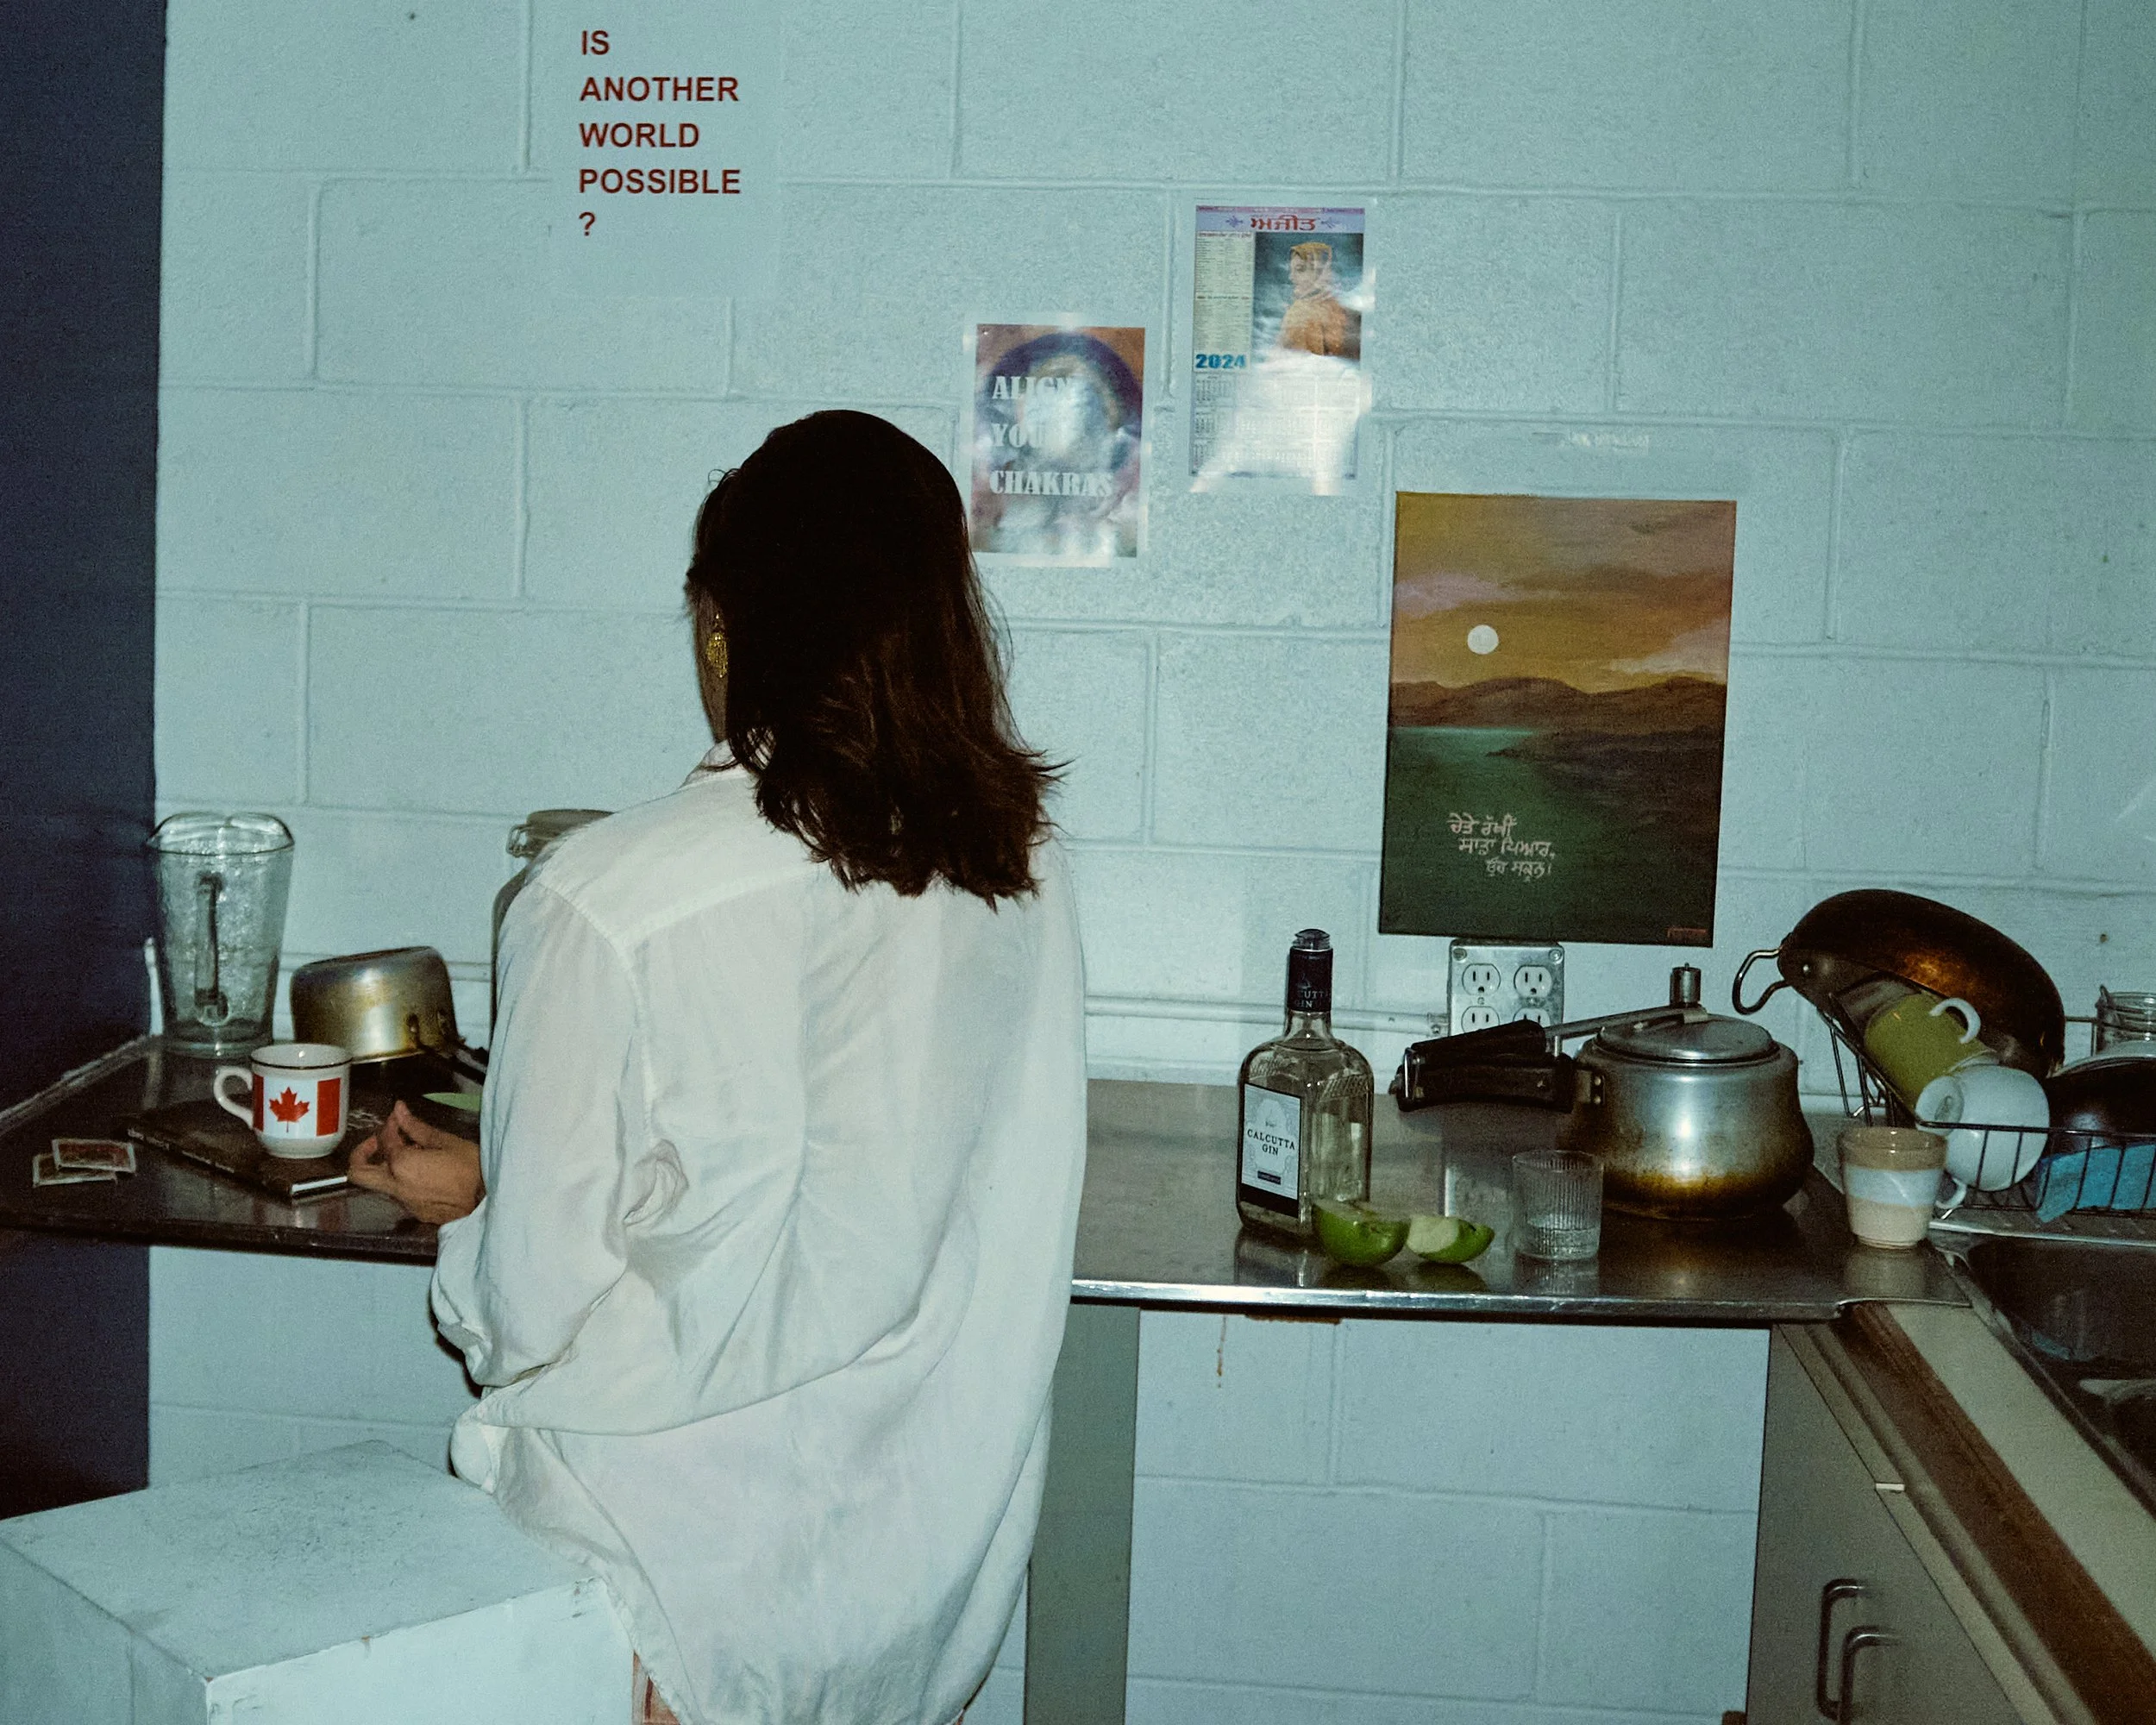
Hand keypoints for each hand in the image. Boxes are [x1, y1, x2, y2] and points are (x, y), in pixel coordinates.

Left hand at [347, 1100, 483, 1223]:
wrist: (489, 1203)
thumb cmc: (473, 1171)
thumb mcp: (447, 1142)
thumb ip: (417, 1127)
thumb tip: (400, 1112)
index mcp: (402, 1164)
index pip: (384, 1139)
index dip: (390, 1124)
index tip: (400, 1117)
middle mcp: (397, 1185)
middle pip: (358, 1172)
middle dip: (362, 1152)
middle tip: (379, 1142)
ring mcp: (405, 1202)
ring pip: (379, 1182)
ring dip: (387, 1165)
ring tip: (412, 1153)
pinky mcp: (416, 1211)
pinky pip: (399, 1193)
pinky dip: (403, 1179)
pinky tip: (424, 1171)